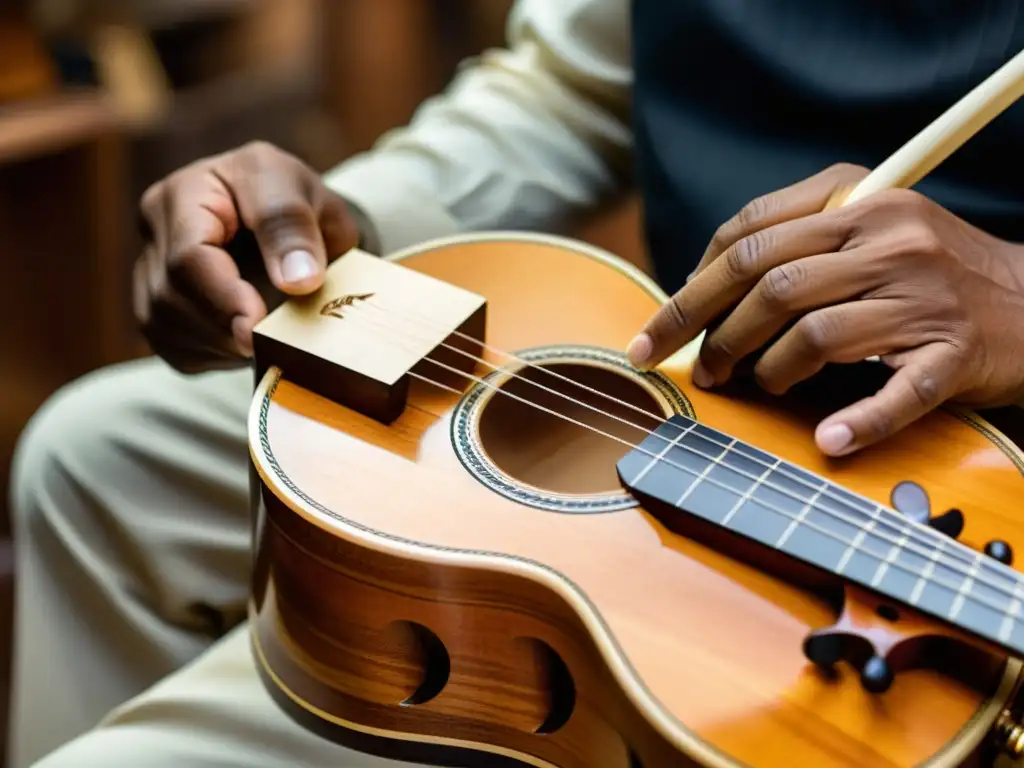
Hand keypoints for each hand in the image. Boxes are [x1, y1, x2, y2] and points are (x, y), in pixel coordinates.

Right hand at [134, 141, 358, 372]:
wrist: (286, 215)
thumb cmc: (290, 194)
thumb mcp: (302, 190)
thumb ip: (294, 226)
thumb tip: (298, 280)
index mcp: (185, 193)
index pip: (188, 255)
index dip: (223, 297)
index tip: (258, 326)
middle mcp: (154, 233)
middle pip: (170, 296)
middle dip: (225, 327)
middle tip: (276, 344)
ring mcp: (149, 273)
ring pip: (165, 327)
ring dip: (221, 345)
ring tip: (270, 340)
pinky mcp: (157, 311)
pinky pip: (174, 349)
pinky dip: (214, 357)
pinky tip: (248, 347)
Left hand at [627, 163, 1023, 455]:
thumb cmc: (926, 271)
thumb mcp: (864, 229)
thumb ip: (788, 244)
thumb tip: (697, 287)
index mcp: (858, 200)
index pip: (749, 234)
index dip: (692, 287)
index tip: (658, 330)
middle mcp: (890, 237)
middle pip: (769, 281)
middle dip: (711, 331)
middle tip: (695, 369)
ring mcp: (924, 295)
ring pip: (815, 333)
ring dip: (768, 370)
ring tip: (756, 387)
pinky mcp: (956, 352)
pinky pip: (898, 392)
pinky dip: (858, 421)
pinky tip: (828, 440)